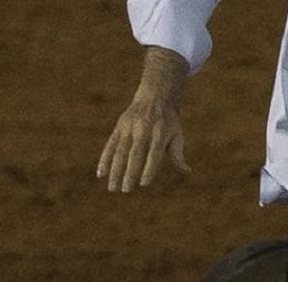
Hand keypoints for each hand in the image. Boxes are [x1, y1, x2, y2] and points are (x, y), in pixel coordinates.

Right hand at [97, 46, 190, 191]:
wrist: (155, 96)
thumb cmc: (168, 122)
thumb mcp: (177, 135)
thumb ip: (178, 155)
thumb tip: (186, 172)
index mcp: (160, 132)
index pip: (154, 153)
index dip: (149, 168)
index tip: (144, 183)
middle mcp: (144, 129)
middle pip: (136, 153)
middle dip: (130, 172)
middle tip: (126, 190)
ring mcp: (130, 127)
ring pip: (121, 151)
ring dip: (115, 170)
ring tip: (113, 188)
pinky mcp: (120, 126)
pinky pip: (110, 145)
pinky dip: (104, 159)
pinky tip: (100, 174)